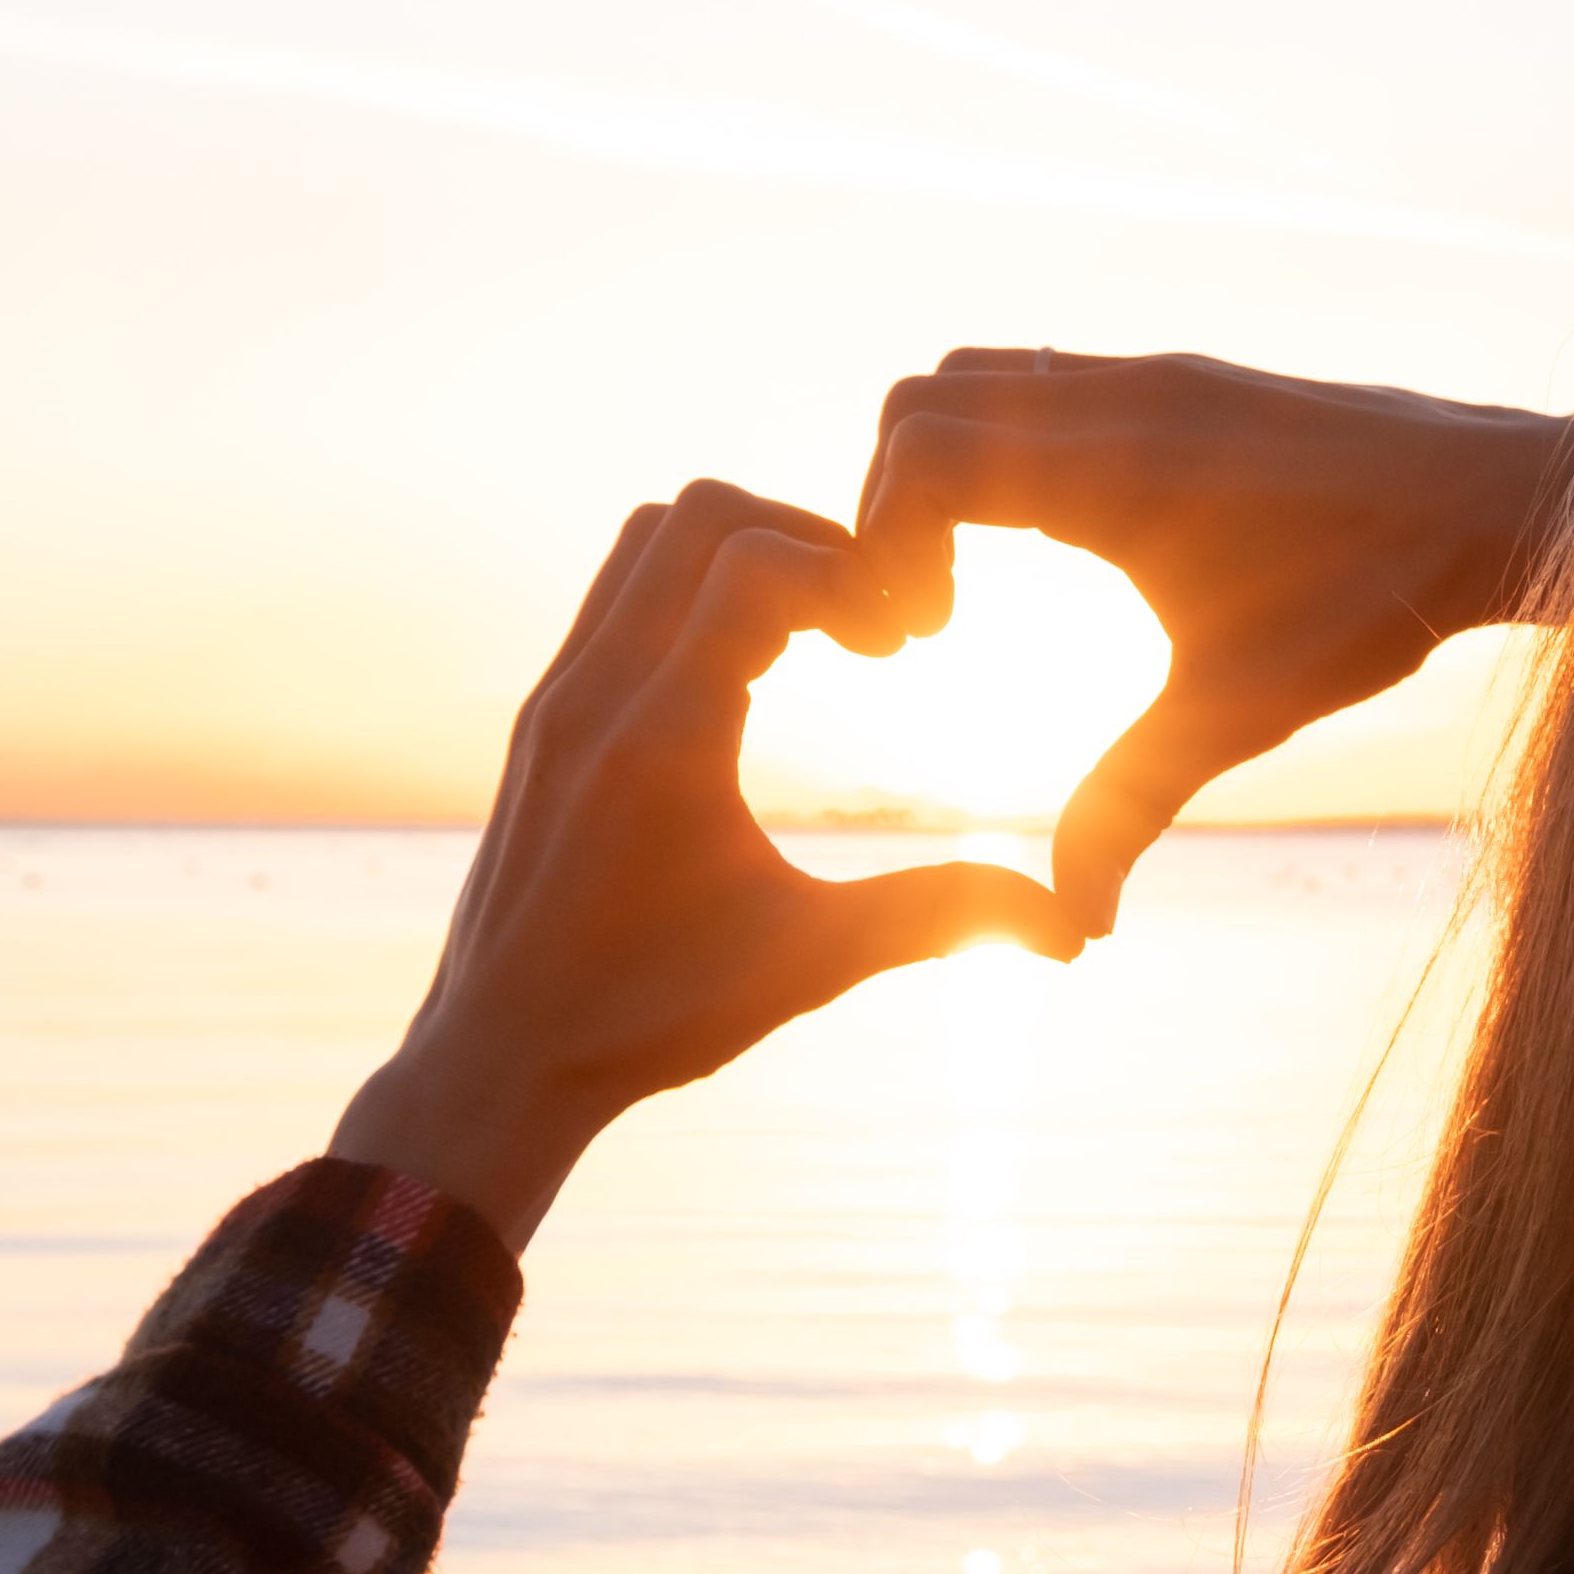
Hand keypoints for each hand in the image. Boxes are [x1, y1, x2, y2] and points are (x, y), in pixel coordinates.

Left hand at [329, 480, 1083, 1248]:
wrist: (498, 1058)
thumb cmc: (649, 1018)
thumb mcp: (810, 961)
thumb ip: (941, 917)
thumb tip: (1074, 928)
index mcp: (661, 736)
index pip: (758, 561)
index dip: (854, 573)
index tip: (906, 644)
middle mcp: (595, 694)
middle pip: (699, 515)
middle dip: (806, 539)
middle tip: (871, 623)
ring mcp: (556, 698)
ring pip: (645, 539)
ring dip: (742, 553)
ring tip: (819, 633)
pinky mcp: (542, 719)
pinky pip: (615, 594)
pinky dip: (689, 590)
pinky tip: (750, 672)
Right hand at [858, 350, 1573, 936]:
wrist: (1513, 503)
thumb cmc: (1378, 604)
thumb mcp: (1239, 711)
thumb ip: (1130, 803)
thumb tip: (1071, 923)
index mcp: (1113, 467)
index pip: (925, 455)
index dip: (885, 542)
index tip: (928, 637)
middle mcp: (1121, 397)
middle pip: (924, 399)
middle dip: (893, 502)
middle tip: (934, 610)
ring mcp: (1153, 374)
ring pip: (982, 374)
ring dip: (946, 465)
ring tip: (979, 571)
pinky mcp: (1186, 377)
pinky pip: (1049, 378)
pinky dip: (1012, 444)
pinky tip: (1063, 540)